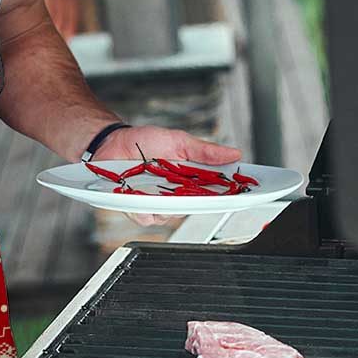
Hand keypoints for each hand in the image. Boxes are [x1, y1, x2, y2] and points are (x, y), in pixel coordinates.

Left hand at [95, 125, 242, 227]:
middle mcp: (175, 195)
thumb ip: (204, 151)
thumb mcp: (178, 141)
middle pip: (195, 208)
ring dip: (167, 204)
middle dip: (200, 202)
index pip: (215, 192)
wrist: (112, 143)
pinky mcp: (136, 208)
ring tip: (161, 188)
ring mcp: (156, 203)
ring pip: (170, 215)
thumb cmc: (144, 142)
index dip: (230, 195)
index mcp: (189, 180)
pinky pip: (146, 216)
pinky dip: (144, 208)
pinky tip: (141, 197)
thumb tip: (234, 153)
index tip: (244, 193)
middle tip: (200, 191)